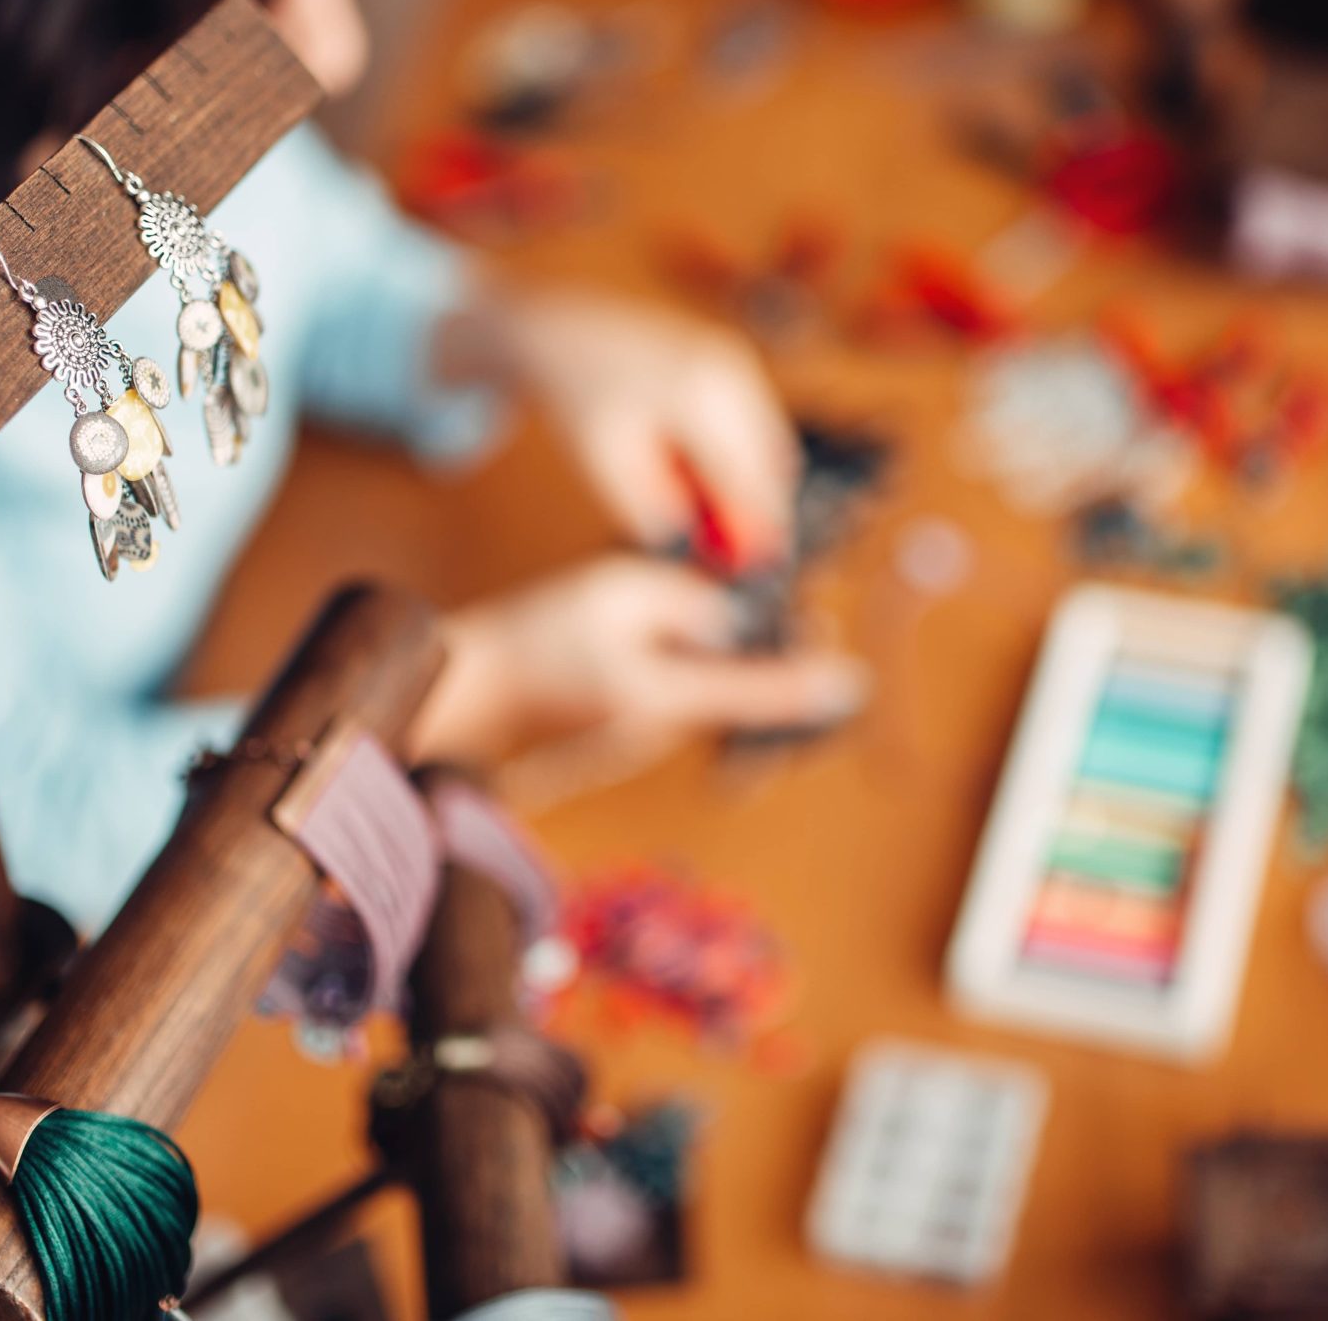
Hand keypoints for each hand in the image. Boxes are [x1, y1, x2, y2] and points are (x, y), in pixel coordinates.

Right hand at [414, 555, 869, 803]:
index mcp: (661, 698)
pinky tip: (699, 632)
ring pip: (714, 694)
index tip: (854, 681)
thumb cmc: (535, 635)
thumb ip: (683, 600)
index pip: (755, 694)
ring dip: (740, 659)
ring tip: (757, 614)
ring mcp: (644, 736)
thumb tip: (730, 618)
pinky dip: (702, 668)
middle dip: (778, 657)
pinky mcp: (629, 730)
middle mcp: (661, 728)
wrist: (473, 689)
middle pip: (743, 696)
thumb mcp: (614, 590)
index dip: (809, 686)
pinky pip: (683, 696)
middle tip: (809, 615)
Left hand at [445, 286, 799, 560]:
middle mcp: (731, 371)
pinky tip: (691, 472)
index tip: (756, 569)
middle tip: (729, 553)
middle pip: (773, 463)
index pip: (751, 478)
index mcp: (700, 394)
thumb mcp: (602, 460)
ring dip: (746, 485)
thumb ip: (647, 505)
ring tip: (693, 504)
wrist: (563, 332)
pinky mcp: (734, 363)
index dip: (758, 530)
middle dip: (757, 511)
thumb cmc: (579, 394)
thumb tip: (689, 541)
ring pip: (768, 447)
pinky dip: (736, 458)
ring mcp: (737, 362)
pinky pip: (754, 427)